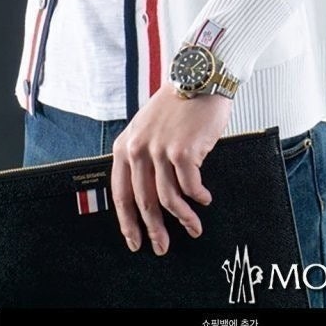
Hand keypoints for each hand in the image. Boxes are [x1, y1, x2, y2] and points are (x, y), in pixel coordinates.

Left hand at [111, 83, 232, 255]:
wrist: (197, 79)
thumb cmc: (176, 105)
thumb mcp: (147, 128)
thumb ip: (144, 156)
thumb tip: (150, 196)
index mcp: (125, 146)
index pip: (121, 193)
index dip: (127, 222)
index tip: (135, 241)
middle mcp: (138, 149)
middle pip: (144, 202)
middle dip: (154, 229)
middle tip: (163, 246)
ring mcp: (160, 151)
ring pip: (169, 199)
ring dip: (183, 218)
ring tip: (194, 227)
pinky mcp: (184, 152)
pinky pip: (191, 187)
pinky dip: (199, 197)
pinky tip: (205, 199)